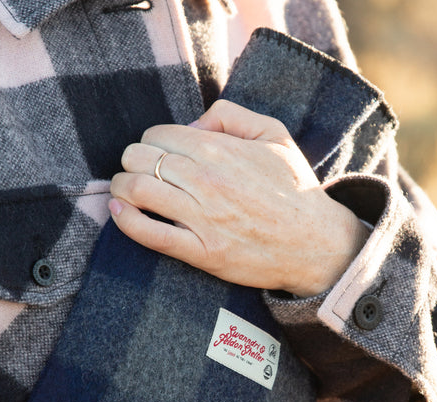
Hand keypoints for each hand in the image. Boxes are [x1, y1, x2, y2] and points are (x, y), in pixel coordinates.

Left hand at [109, 100, 368, 296]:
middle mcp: (206, 181)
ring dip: (120, 187)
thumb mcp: (273, 134)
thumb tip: (192, 122)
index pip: (157, 134)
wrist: (316, 243)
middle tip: (136, 170)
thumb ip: (230, 114)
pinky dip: (125, 221)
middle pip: (140, 159)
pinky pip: (149, 234)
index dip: (150, 141)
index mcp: (219, 150)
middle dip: (132, 161)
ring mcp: (202, 219)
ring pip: (136, 192)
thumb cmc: (295, 188)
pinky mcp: (202, 252)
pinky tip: (119, 212)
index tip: (156, 152)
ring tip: (124, 190)